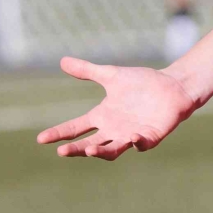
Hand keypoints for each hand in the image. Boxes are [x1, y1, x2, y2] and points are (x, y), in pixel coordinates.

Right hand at [36, 57, 196, 159]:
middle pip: (90, 144)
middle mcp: (114, 130)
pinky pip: (142, 144)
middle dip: (76, 149)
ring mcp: (131, 135)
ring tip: (88, 150)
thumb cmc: (142, 82)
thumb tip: (62, 61)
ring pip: (112, 150)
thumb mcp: (111, 75)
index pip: (76, 128)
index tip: (41, 139)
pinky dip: (136, 143)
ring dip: (101, 151)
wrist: (171, 85)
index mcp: (102, 117)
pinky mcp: (150, 137)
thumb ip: (88, 71)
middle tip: (61, 151)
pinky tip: (132, 138)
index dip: (59, 134)